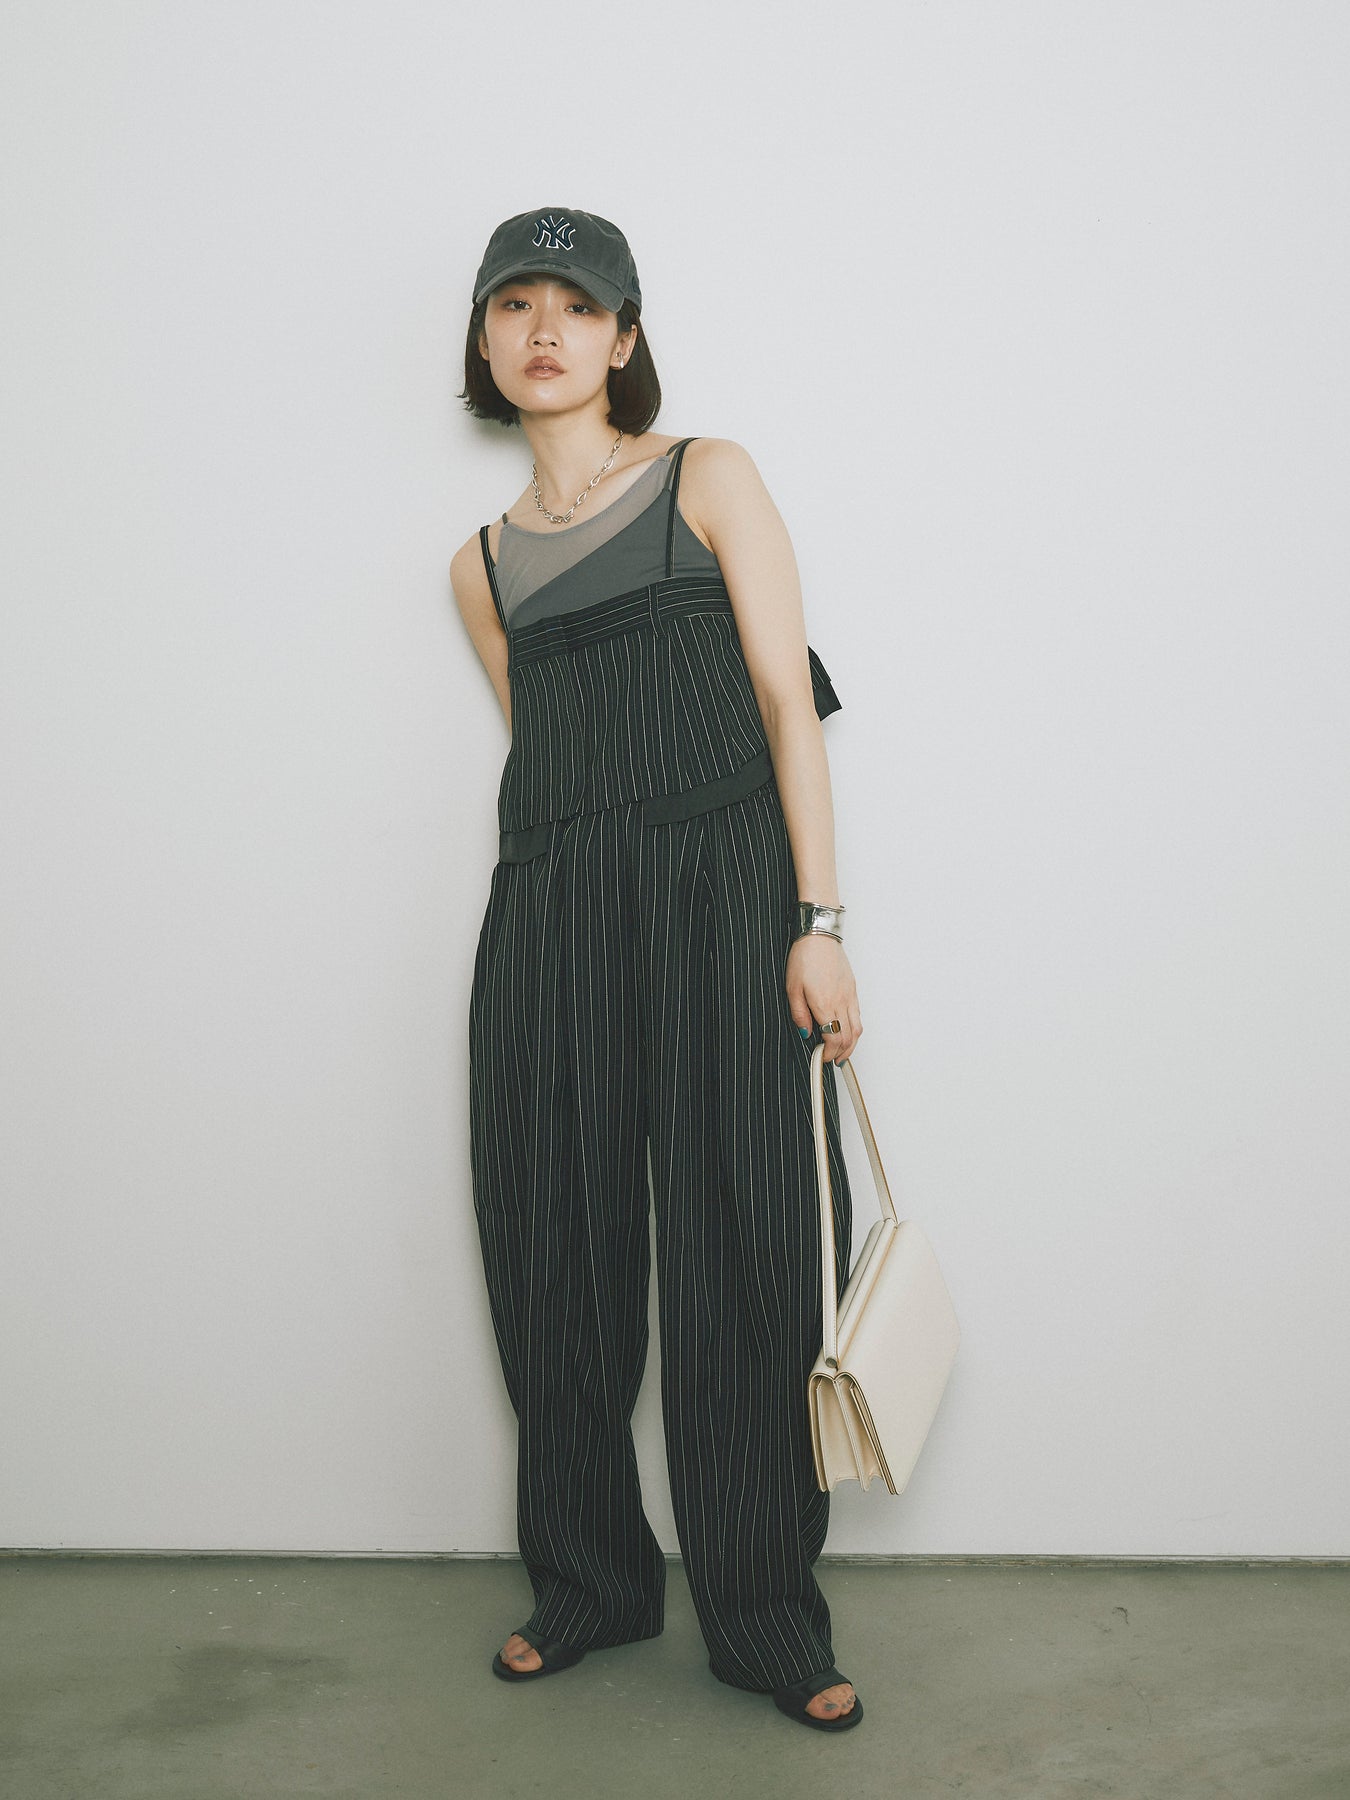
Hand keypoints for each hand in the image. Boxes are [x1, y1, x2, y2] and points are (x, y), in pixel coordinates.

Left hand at [786, 933, 861, 1062]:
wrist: (819, 936)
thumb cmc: (804, 958)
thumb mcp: (792, 988)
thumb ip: (799, 1014)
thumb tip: (806, 1033)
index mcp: (825, 1004)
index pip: (833, 1039)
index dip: (829, 1053)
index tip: (822, 1058)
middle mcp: (841, 1002)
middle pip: (848, 1038)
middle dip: (841, 1053)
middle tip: (832, 1060)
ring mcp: (849, 996)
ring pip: (857, 1028)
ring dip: (851, 1044)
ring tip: (842, 1052)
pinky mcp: (853, 989)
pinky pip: (858, 1015)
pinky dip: (854, 1029)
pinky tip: (846, 1030)